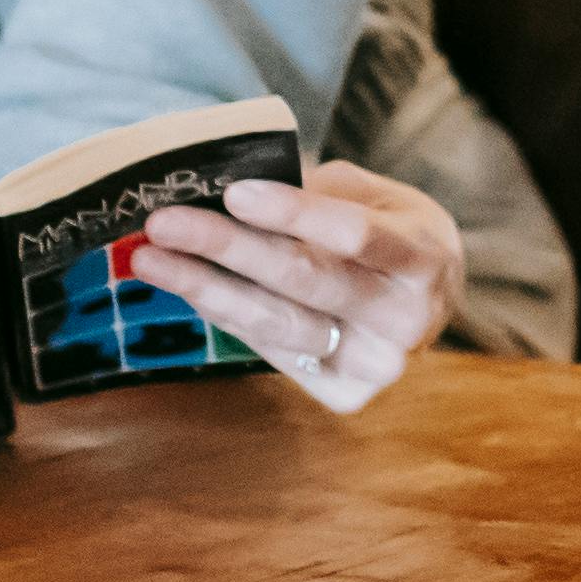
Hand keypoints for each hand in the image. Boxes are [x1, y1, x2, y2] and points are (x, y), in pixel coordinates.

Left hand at [126, 170, 458, 417]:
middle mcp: (405, 318)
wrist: (431, 301)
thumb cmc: (391, 232)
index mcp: (424, 255)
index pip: (354, 233)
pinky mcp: (346, 394)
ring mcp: (377, 364)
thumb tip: (226, 187)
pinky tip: (189, 286)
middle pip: (304, 280)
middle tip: (163, 223)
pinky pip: (271, 350)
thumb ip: (316, 192)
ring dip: (206, 288)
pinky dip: (227, 315)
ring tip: (150, 260)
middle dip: (225, 248)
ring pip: (278, 324)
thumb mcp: (373, 196)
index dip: (292, 213)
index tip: (232, 191)